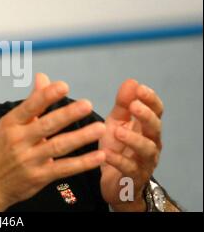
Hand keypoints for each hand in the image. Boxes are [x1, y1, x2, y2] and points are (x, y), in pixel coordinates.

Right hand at [0, 73, 106, 209]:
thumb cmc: (0, 150)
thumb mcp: (9, 124)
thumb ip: (31, 102)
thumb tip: (43, 77)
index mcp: (11, 124)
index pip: (29, 107)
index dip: (46, 96)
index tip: (63, 86)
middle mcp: (18, 141)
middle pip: (46, 125)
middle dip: (67, 114)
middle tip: (86, 105)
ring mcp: (28, 160)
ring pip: (58, 146)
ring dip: (80, 137)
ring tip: (99, 128)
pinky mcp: (38, 177)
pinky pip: (63, 168)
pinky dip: (82, 163)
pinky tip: (98, 156)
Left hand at [99, 79, 163, 210]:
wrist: (114, 181)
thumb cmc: (118, 148)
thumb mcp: (117, 123)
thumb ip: (123, 104)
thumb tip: (132, 81)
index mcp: (146, 127)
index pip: (156, 111)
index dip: (150, 99)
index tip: (139, 89)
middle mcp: (151, 143)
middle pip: (155, 128)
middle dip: (145, 116)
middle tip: (133, 106)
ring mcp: (144, 161)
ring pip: (146, 149)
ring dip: (133, 139)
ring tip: (118, 132)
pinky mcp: (133, 177)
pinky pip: (128, 168)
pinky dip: (118, 161)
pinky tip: (106, 154)